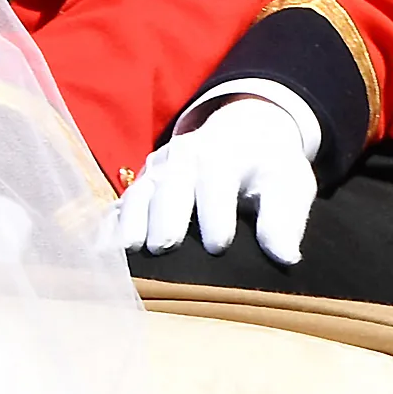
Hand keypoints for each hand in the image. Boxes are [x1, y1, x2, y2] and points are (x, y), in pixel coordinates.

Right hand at [116, 96, 313, 264]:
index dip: (216, 214)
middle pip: (170, 185)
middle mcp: (184, 156)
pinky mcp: (139, 185)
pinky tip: (104, 250)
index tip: (218, 247)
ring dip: (132, 220)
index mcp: (223, 154)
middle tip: (163, 247)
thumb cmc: (266, 169)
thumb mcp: (289, 184)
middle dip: (165, 215)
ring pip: (139, 193)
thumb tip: (286, 258)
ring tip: (129, 249)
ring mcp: (156, 170)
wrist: (240, 135)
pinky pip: (120, 204)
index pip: (217, 183)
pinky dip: (109, 225)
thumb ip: (286, 219)